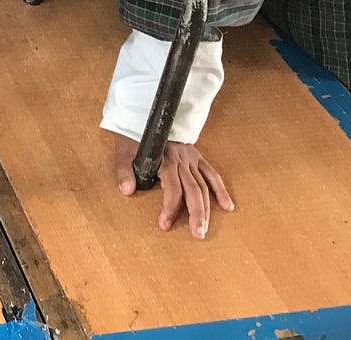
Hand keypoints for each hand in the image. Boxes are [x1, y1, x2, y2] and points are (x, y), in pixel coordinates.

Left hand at [111, 132, 233, 238]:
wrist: (146, 115)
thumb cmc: (134, 134)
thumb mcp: (123, 150)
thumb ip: (124, 170)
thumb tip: (127, 191)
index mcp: (165, 159)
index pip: (172, 187)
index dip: (170, 207)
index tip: (165, 225)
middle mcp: (181, 159)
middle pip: (193, 190)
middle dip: (196, 214)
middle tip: (196, 234)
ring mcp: (191, 158)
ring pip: (203, 186)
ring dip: (207, 209)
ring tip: (204, 229)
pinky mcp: (196, 156)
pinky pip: (212, 174)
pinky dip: (220, 190)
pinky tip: (227, 206)